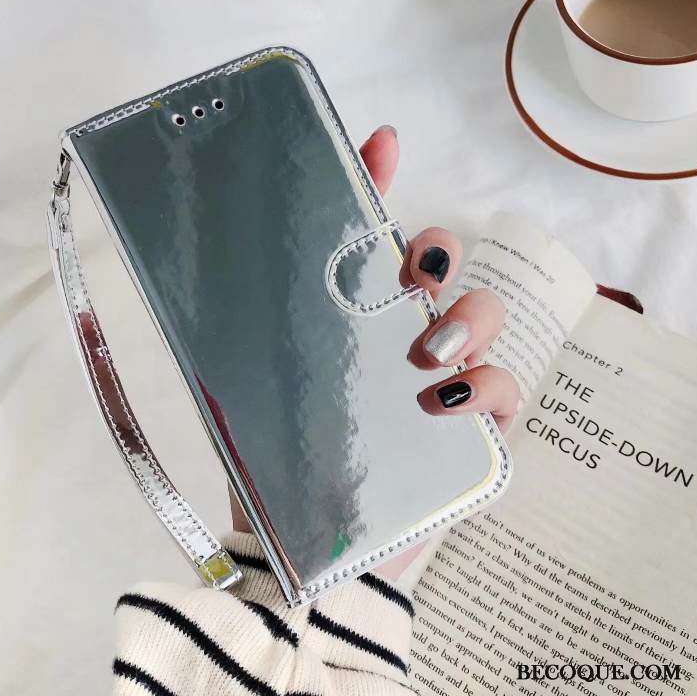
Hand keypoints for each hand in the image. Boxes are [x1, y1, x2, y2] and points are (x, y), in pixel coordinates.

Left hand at [232, 125, 519, 580]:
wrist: (306, 553)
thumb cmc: (275, 463)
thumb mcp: (245, 382)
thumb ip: (240, 326)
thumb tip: (192, 261)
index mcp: (350, 317)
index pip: (369, 237)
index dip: (379, 183)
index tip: (382, 141)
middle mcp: (401, 337)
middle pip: (445, 264)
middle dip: (438, 250)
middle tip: (413, 275)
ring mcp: (443, 381)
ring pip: (487, 315)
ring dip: (467, 315)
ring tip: (426, 352)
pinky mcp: (471, 431)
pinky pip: (504, 391)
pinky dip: (485, 386)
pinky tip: (445, 401)